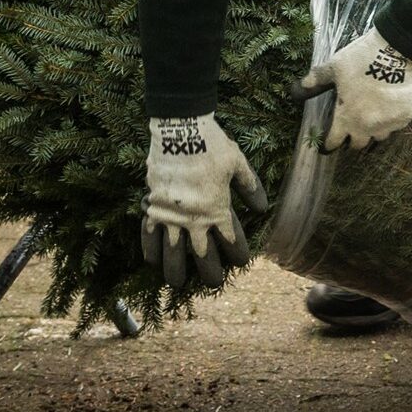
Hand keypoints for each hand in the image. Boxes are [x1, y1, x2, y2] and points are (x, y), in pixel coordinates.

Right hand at [141, 112, 269, 289]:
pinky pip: (149, 233)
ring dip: (175, 269)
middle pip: (202, 254)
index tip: (241, 262)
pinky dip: (149, 248)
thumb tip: (261, 208)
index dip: (237, 254)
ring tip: (176, 283)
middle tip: (212, 284)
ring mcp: (171, 214)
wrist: (181, 128)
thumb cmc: (213, 145)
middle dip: (209, 271)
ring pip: (172, 251)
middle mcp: (194, 218)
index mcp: (217, 209)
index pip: (230, 240)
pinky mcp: (152, 205)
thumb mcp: (238, 164)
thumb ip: (250, 187)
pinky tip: (151, 261)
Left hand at [294, 27, 411, 152]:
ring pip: (379, 137)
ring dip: (373, 131)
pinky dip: (391, 120)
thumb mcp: (334, 67)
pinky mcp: (405, 116)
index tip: (327, 146)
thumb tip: (298, 88)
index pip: (334, 141)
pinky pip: (396, 125)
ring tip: (372, 120)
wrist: (394, 52)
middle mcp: (367, 126)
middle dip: (352, 140)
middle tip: (351, 131)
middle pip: (358, 144)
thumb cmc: (360, 59)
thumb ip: (317, 80)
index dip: (328, 145)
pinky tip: (389, 108)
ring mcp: (388, 123)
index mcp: (347, 117)